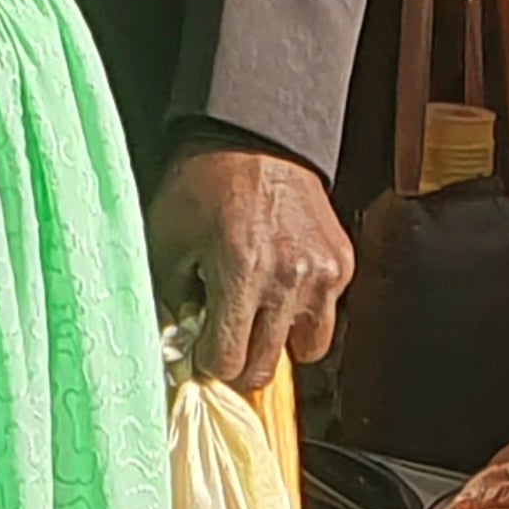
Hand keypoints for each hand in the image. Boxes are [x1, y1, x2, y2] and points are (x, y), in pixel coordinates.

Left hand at [149, 139, 351, 387]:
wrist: (255, 138)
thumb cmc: (205, 183)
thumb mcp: (167, 239)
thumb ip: (171, 298)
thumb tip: (181, 343)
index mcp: (242, 271)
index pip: (228, 361)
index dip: (209, 361)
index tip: (203, 349)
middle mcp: (287, 279)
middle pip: (265, 369)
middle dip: (240, 361)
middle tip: (227, 338)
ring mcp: (321, 274)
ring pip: (306, 351)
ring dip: (279, 342)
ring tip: (259, 315)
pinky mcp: (341, 265)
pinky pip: (326, 315)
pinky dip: (302, 310)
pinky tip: (280, 284)